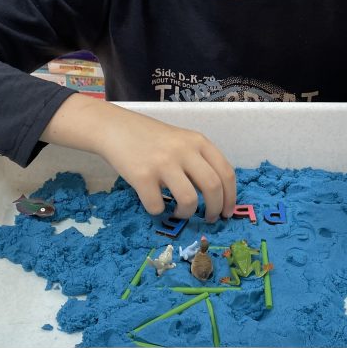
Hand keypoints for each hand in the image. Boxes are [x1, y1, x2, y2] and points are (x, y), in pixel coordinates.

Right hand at [41, 95, 235, 221]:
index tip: (228, 211)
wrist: (115, 128)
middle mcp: (184, 151)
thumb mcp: (181, 140)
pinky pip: (158, 206)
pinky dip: (159, 212)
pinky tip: (155, 204)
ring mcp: (163, 163)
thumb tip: (216, 195)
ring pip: (189, 200)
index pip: (226, 172)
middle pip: (212, 188)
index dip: (231, 197)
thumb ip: (198, 160)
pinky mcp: (142, 176)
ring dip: (187, 214)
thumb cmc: (150, 137)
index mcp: (198, 142)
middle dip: (215, 209)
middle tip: (211, 219)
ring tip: (180, 212)